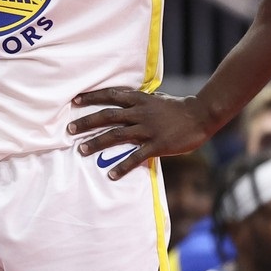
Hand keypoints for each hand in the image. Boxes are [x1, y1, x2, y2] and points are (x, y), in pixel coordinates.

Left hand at [67, 88, 213, 179]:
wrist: (201, 116)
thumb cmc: (178, 107)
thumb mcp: (156, 99)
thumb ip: (140, 101)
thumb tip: (125, 100)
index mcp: (139, 100)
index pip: (110, 96)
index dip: (92, 98)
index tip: (75, 101)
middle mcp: (140, 113)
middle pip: (107, 116)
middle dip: (86, 122)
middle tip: (69, 128)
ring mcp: (148, 129)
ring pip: (116, 135)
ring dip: (97, 143)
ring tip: (81, 150)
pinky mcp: (157, 145)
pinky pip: (136, 157)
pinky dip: (123, 166)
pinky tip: (111, 174)